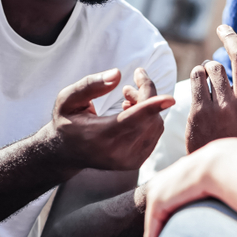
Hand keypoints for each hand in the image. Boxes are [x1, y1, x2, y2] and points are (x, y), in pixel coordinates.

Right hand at [48, 67, 174, 171]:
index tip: (170, 98)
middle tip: (128, 86)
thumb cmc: (67, 120)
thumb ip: (90, 85)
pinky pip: (154, 133)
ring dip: (147, 106)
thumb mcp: (67, 99)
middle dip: (145, 95)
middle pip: (147, 118)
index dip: (151, 107)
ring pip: (155, 125)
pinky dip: (149, 118)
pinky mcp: (136, 162)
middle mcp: (116, 153)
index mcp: (98, 137)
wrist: (66, 153)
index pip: (130, 120)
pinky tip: (130, 112)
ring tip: (126, 97)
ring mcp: (128, 161)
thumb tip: (118, 74)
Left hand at [143, 139, 234, 236]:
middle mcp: (165, 181)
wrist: (224, 164)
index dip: (170, 226)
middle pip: (158, 215)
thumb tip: (230, 212)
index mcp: (180, 176)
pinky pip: (152, 228)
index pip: (170, 205)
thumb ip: (217, 197)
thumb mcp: (220, 185)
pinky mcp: (158, 199)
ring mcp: (159, 189)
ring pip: (153, 224)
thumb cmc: (232, 176)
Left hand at [185, 24, 236, 152]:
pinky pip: (197, 77)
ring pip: (214, 67)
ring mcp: (223, 108)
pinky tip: (200, 83)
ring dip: (209, 66)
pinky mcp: (201, 111)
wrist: (217, 163)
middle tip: (223, 28)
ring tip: (210, 76)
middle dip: (230, 37)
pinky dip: (198, 74)